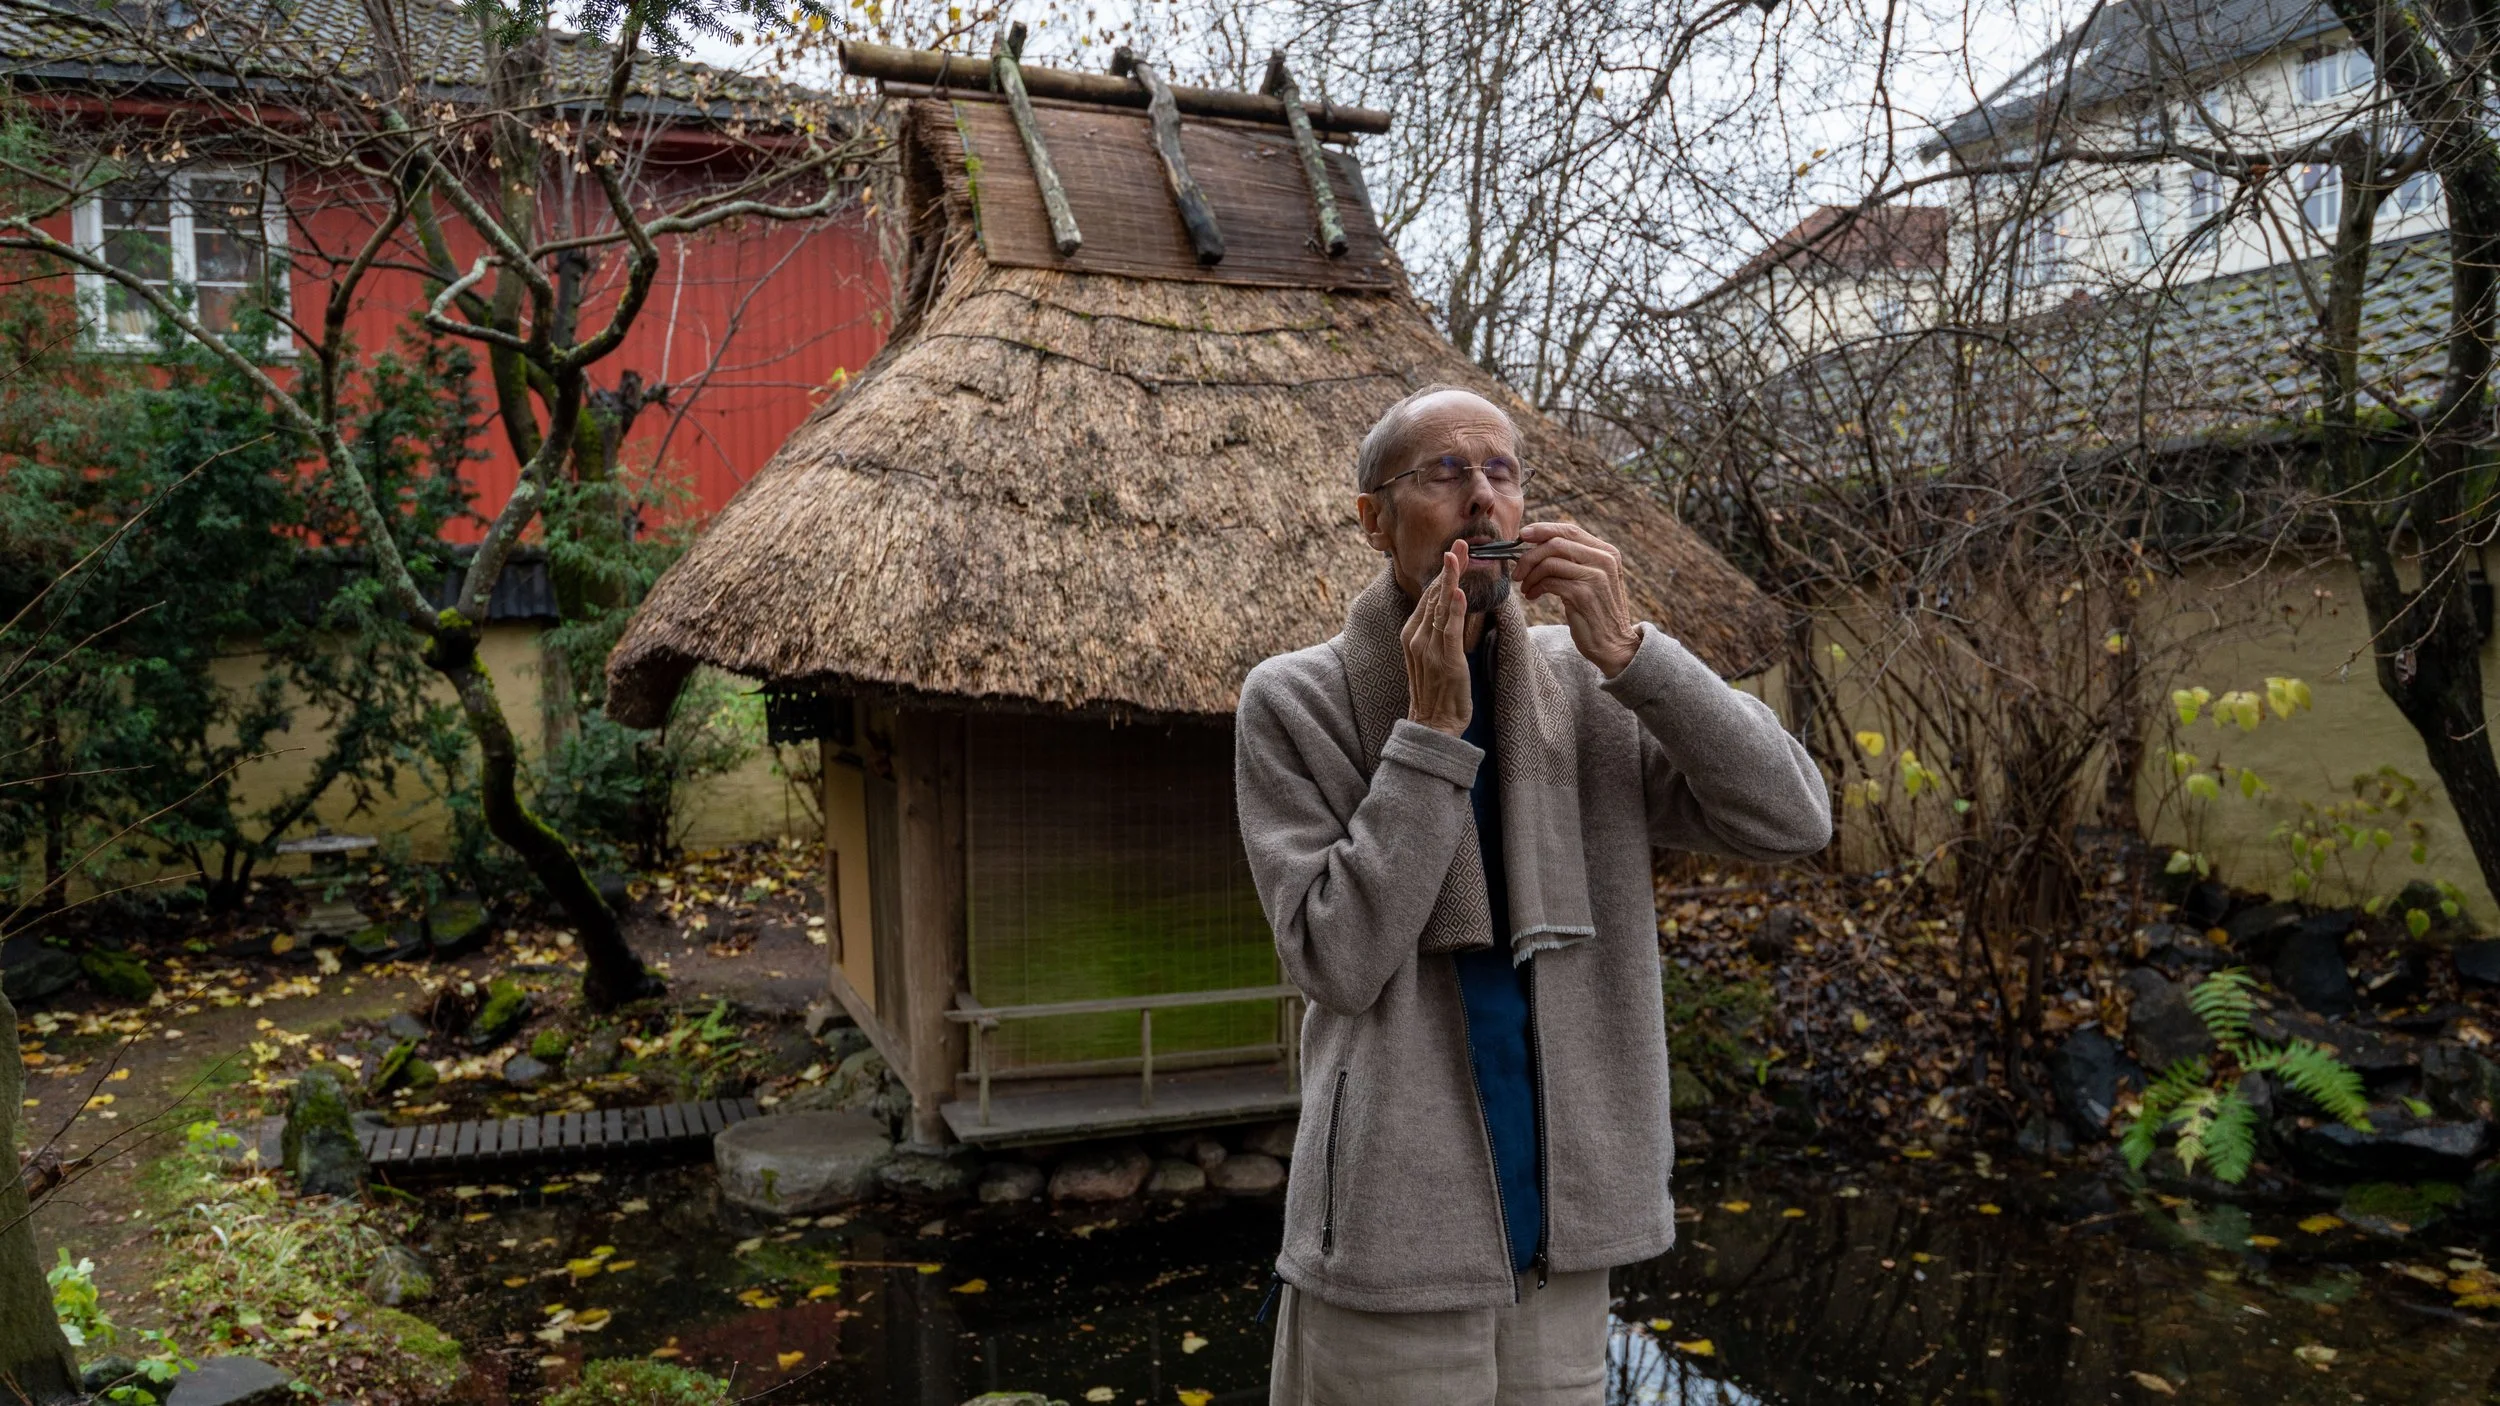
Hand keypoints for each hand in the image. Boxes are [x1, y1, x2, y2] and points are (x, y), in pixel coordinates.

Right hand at [1402, 542, 1470, 735]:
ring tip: (1459, 554)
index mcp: (1411, 634)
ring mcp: (1429, 648)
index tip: (1455, 552)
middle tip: (1461, 542)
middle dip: (1449, 567)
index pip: (1429, 597)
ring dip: (1451, 578)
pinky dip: (1455, 609)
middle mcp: (1416, 637)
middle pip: (1434, 595)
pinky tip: (1459, 591)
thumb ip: (1435, 632)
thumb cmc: (1435, 693)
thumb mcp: (1430, 657)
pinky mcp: (1446, 660)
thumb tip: (1447, 610)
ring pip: (1442, 607)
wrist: (1432, 725)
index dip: (1443, 573)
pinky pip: (1450, 630)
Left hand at [1517, 522, 1639, 676]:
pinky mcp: (1583, 594)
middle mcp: (1604, 560)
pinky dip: (1535, 587)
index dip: (1543, 530)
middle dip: (1530, 555)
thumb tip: (1537, 543)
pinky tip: (1532, 596)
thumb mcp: (1591, 579)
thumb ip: (1574, 560)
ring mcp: (1595, 577)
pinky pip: (1549, 581)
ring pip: (1550, 562)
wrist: (1614, 645)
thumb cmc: (1596, 611)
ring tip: (1526, 586)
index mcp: (1607, 552)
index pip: (1570, 530)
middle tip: (1518, 571)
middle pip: (1556, 543)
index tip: (1522, 535)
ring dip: (1530, 574)